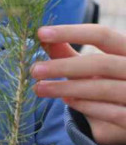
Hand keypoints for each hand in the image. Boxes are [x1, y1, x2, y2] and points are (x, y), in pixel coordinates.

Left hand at [32, 24, 125, 144]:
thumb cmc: (109, 83)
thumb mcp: (90, 67)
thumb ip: (68, 54)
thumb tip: (41, 37)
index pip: (103, 35)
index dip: (71, 32)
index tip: (40, 33)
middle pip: (101, 63)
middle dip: (64, 66)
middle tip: (34, 70)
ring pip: (103, 88)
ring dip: (67, 88)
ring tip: (40, 88)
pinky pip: (110, 112)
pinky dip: (85, 105)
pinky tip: (66, 101)